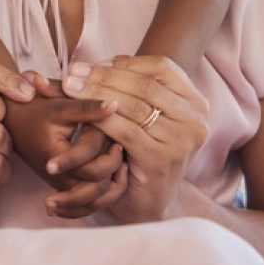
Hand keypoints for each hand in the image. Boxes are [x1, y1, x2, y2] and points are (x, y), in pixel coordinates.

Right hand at [6, 72, 124, 218]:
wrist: (12, 118)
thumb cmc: (34, 109)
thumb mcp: (60, 105)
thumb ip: (87, 108)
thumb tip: (115, 105)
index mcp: (57, 157)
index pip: (91, 171)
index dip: (110, 160)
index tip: (116, 142)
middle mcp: (58, 175)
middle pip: (94, 191)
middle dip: (113, 174)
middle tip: (119, 152)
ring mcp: (59, 181)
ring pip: (90, 201)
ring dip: (109, 190)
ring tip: (120, 168)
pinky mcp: (61, 182)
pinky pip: (82, 202)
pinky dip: (98, 199)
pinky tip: (111, 180)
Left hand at [62, 55, 209, 224]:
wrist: (146, 201)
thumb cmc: (138, 151)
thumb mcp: (139, 114)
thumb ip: (125, 86)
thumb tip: (92, 63)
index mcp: (195, 102)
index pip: (161, 67)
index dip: (124, 62)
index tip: (91, 64)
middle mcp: (195, 120)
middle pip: (145, 84)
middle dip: (103, 76)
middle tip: (71, 72)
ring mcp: (182, 140)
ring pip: (134, 105)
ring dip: (96, 93)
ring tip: (68, 87)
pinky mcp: (162, 158)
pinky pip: (126, 130)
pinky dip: (101, 119)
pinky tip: (81, 114)